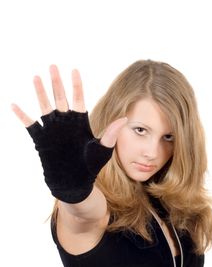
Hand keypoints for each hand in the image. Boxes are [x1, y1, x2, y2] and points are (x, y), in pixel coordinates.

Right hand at [12, 65, 126, 202]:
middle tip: (52, 66)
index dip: (76, 85)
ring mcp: (52, 131)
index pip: (78, 99)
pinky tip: (14, 105)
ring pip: (44, 107)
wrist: (75, 183)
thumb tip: (124, 119)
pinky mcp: (41, 140)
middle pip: (60, 98)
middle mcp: (65, 123)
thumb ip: (110, 134)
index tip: (74, 70)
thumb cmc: (90, 167)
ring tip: (36, 77)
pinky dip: (22, 116)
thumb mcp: (102, 150)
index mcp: (80, 123)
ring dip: (40, 93)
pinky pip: (30, 125)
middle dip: (56, 83)